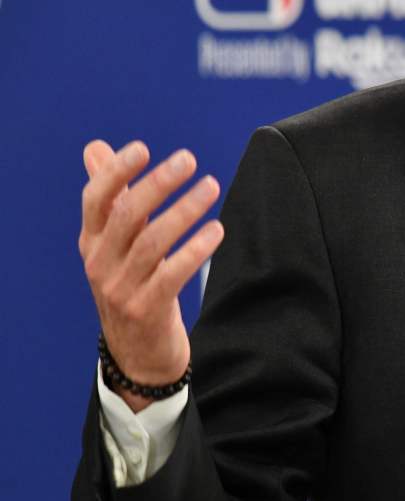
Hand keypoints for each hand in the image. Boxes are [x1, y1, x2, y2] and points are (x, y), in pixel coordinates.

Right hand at [78, 140, 224, 411]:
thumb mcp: (115, 243)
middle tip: (188, 160)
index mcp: (91, 242)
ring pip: (152, 242)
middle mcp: (100, 263)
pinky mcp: (147, 309)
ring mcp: (121, 288)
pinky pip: (173, 273)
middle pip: (126, 216)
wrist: (137, 352)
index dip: (115, 172)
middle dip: (157, 184)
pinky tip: (217, 230)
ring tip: (211, 186)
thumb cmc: (131, 284)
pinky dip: (196, 248)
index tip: (142, 148)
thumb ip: (112, 196)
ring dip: (184, 210)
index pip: (95, 200)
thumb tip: (95, 148)